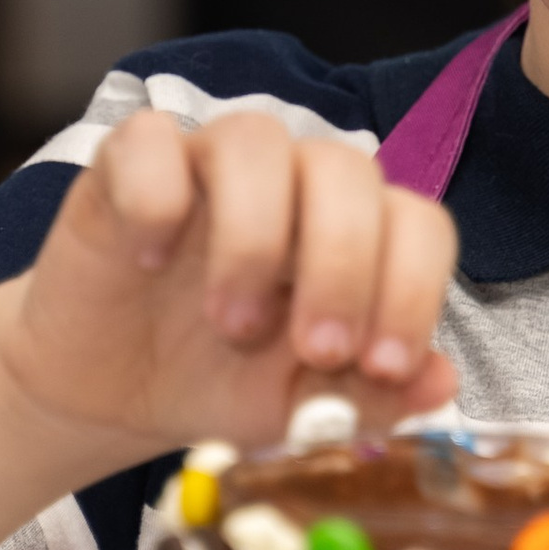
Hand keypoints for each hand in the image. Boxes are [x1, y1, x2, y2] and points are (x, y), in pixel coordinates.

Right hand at [0, 106, 459, 476]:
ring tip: (232, 324)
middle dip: (344, 266)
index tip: (383, 366)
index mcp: (353, 231)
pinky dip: (157, 199)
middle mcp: (291, 181)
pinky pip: (151, 140)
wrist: (108, 391)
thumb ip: (370, 398)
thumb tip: (440, 383)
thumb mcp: (299, 409)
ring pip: (256, 141)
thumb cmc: (218, 382)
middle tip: (317, 349)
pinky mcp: (129, 162)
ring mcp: (209, 163)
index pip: (416, 222)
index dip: (414, 289)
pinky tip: (149, 261)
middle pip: (345, 170)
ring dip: (255, 238)